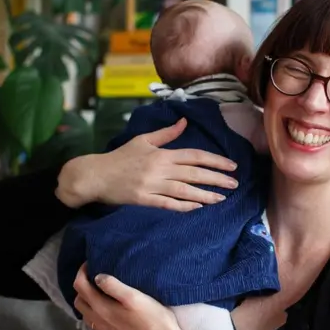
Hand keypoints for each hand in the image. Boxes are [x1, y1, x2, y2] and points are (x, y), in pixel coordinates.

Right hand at [57, 118, 237, 211]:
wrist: (95, 175)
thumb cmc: (119, 157)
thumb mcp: (143, 140)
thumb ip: (166, 134)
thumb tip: (184, 122)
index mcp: (161, 153)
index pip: (194, 155)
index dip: (215, 160)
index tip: (231, 166)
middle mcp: (159, 168)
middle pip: (194, 173)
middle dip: (217, 178)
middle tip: (234, 184)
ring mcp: (152, 185)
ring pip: (185, 190)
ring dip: (205, 195)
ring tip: (221, 198)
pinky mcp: (144, 200)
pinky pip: (168, 204)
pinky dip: (184, 206)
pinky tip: (197, 208)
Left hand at [73, 264, 192, 329]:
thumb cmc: (153, 318)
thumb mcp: (134, 297)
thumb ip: (113, 286)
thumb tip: (97, 277)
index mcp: (102, 308)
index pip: (80, 287)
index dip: (82, 272)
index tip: (91, 263)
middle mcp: (98, 321)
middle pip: (79, 300)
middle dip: (81, 285)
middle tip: (94, 273)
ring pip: (84, 312)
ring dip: (86, 298)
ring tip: (99, 288)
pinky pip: (93, 321)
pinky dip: (93, 309)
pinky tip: (106, 305)